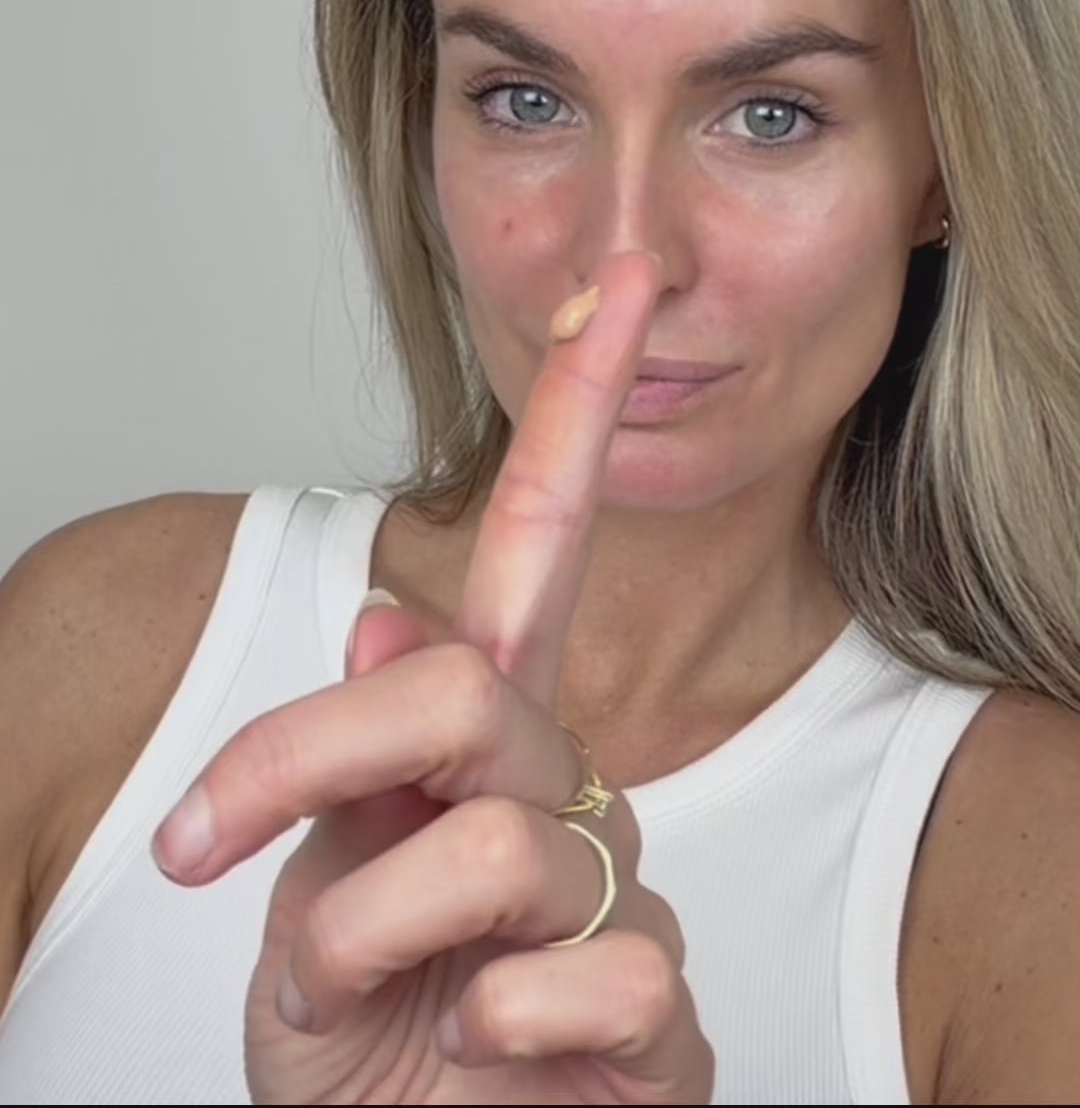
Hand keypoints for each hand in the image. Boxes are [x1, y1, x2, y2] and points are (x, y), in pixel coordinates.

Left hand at [152, 251, 715, 1104]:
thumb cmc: (358, 1024)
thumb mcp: (312, 871)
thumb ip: (364, 747)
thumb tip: (394, 625)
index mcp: (489, 727)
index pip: (544, 543)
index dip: (582, 407)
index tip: (619, 284)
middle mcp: (566, 785)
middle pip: (461, 689)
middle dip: (305, 762)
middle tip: (207, 854)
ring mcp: (621, 897)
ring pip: (493, 842)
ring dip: (360, 934)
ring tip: (354, 993)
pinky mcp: (662, 1015)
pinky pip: (584, 975)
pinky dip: (483, 1026)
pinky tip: (484, 1049)